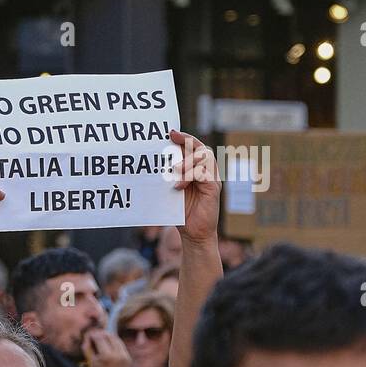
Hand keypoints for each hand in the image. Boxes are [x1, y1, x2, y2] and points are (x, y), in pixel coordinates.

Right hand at [82, 329, 131, 366]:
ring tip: (103, 337)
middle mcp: (117, 354)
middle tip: (96, 334)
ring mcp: (125, 356)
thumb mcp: (90, 363)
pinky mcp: (129, 358)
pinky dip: (115, 343)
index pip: (99, 338)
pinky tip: (110, 344)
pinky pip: (121, 346)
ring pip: (117, 339)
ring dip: (109, 336)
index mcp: (106, 356)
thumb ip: (88, 349)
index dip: (94, 334)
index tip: (90, 334)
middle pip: (109, 336)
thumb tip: (87, 337)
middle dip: (102, 333)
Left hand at [170, 130, 219, 244]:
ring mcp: (211, 180)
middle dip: (188, 142)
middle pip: (202, 148)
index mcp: (196, 170)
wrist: (193, 234)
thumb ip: (167, 177)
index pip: (194, 147)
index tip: (170, 132)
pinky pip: (205, 174)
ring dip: (188, 161)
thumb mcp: (169, 191)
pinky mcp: (213, 189)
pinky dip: (190, 176)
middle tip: (173, 141)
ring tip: (175, 171)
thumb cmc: (180, 212)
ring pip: (205, 158)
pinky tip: (178, 186)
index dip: (185, 138)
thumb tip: (152, 162)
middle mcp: (206, 172)